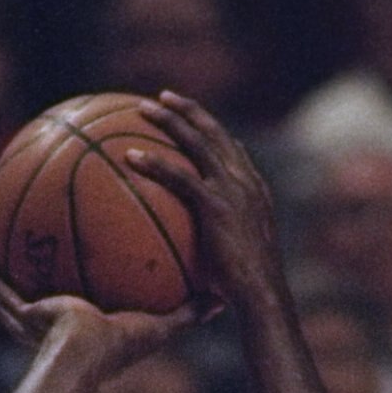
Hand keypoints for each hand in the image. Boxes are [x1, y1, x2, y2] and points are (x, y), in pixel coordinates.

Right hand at [0, 261, 209, 378]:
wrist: (82, 356)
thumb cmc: (118, 348)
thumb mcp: (158, 327)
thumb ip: (188, 312)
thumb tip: (220, 299)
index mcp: (92, 329)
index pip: (92, 305)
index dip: (93, 289)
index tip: (97, 271)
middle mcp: (61, 325)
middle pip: (50, 296)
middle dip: (45, 277)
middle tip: (44, 252)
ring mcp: (38, 321)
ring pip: (18, 294)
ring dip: (11, 273)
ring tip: (2, 246)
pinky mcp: (24, 315)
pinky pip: (2, 291)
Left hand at [125, 92, 283, 307]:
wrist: (261, 295)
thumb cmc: (245, 291)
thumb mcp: (234, 259)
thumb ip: (217, 246)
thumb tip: (194, 261)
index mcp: (252, 189)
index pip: (230, 148)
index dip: (209, 128)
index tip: (190, 118)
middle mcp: (244, 181)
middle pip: (214, 131)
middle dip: (188, 109)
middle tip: (162, 97)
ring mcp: (231, 190)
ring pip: (196, 141)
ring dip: (169, 120)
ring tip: (142, 109)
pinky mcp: (216, 205)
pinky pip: (179, 176)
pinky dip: (154, 163)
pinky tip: (130, 157)